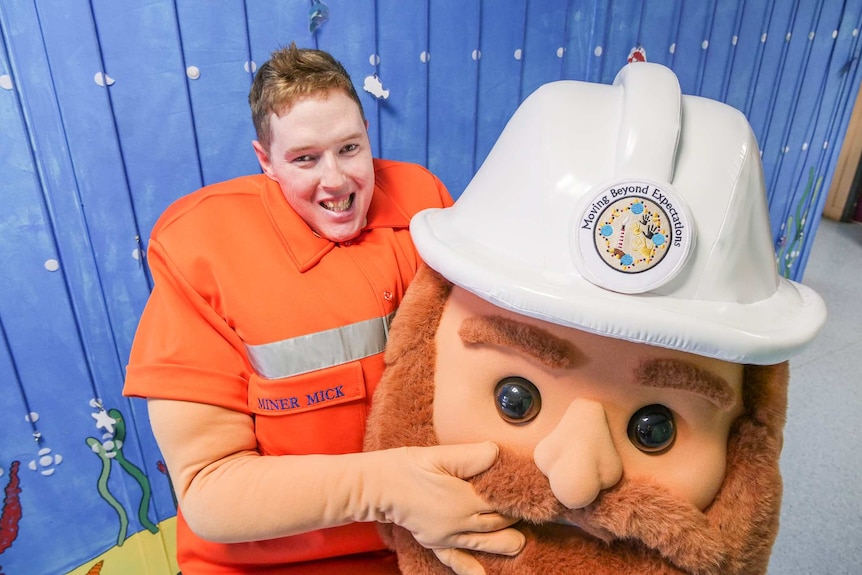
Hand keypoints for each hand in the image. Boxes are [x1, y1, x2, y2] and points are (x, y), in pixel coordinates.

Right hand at [365, 442, 524, 574]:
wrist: (379, 486)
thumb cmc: (409, 466)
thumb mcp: (440, 455)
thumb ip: (471, 456)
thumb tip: (497, 452)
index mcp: (465, 499)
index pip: (501, 502)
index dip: (517, 498)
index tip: (532, 494)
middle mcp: (460, 521)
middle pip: (498, 523)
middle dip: (514, 518)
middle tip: (531, 513)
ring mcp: (448, 535)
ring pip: (485, 543)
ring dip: (504, 543)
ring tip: (521, 543)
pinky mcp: (436, 542)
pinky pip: (455, 559)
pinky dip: (469, 568)